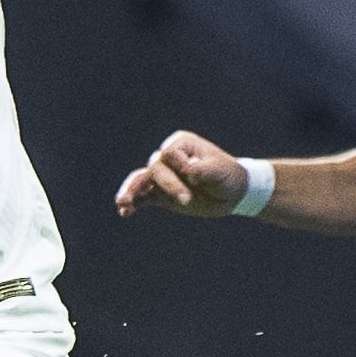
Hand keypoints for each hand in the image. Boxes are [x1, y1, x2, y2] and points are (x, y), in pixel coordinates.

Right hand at [114, 131, 249, 218]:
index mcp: (182, 144)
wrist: (233, 193)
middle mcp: (169, 158)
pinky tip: (124, 212)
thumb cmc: (228, 176)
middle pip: (156, 168)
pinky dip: (134, 203)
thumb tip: (187, 171)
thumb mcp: (220, 171)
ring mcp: (164, 177)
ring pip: (141, 181)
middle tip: (187, 201)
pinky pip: (143, 197)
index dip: (178, 167)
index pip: (169, 153)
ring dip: (132, 190)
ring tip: (122, 202)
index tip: (196, 178)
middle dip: (168, 185)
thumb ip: (203, 170)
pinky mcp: (161, 194)